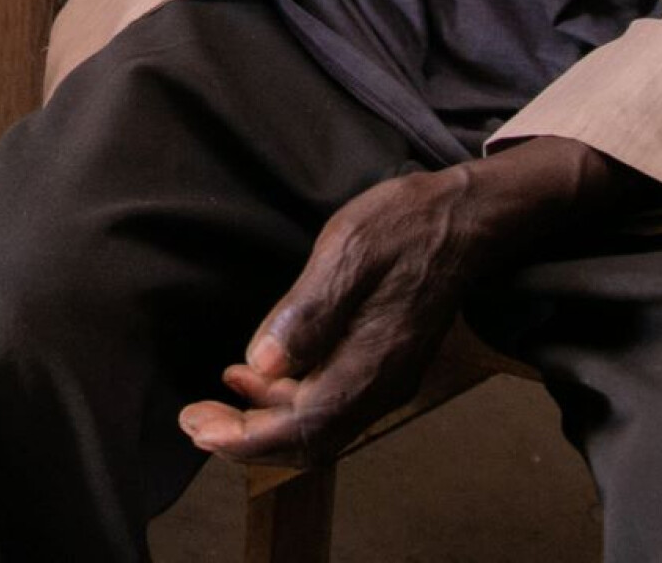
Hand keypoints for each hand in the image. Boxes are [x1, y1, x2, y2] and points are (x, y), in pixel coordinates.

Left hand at [178, 169, 482, 467]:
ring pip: (318, 426)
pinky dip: (288, 400)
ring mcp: (385, 379)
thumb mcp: (347, 253)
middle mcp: (380, 386)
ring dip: (263, 421)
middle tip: (194, 422)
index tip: (198, 428)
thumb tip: (259, 363)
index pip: (301, 429)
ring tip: (214, 400)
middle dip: (245, 439)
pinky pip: (330, 402)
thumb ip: (306, 314)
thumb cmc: (404, 227)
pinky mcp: (384, 363)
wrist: (468, 219)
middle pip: (307, 441)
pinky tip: (256, 373)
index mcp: (369, 365)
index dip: (244, 439)